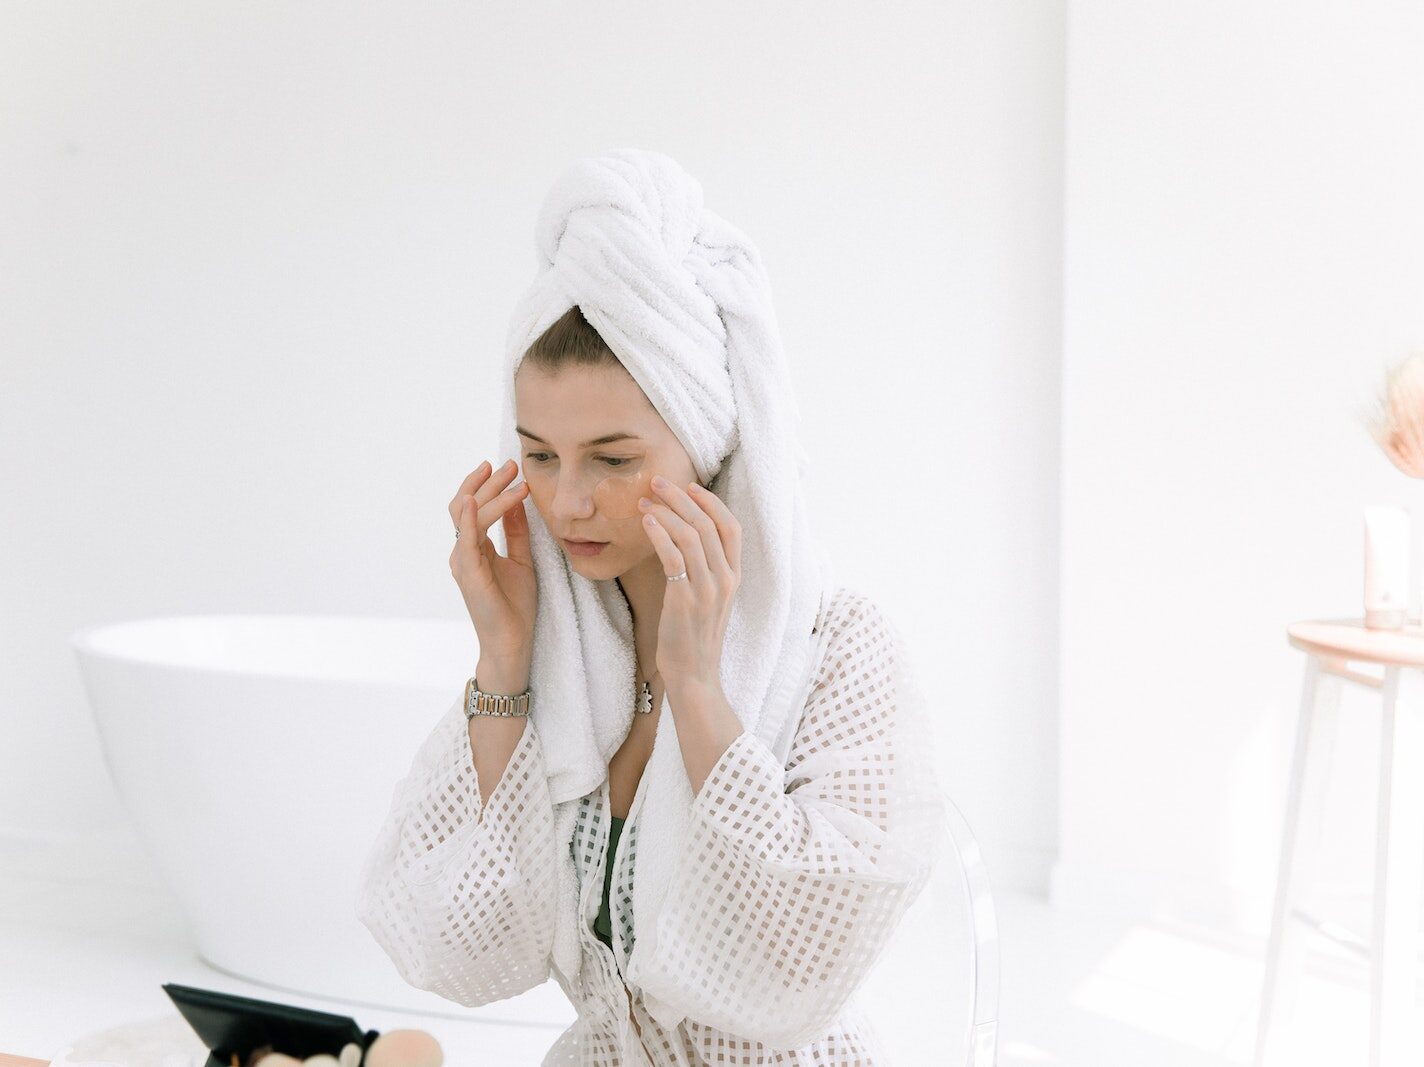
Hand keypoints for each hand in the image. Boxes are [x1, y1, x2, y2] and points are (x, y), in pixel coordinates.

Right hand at [448, 459, 535, 666]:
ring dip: (489, 493)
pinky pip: (465, 540)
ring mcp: (463, 562)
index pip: (472, 508)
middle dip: (488, 482)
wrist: (512, 643)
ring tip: (512, 476)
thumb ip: (516, 532)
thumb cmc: (515, 606)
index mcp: (474, 548)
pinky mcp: (468, 574)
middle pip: (465, 505)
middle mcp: (463, 552)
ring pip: (467, 516)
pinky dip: (469, 518)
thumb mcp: (522, 560)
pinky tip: (473, 501)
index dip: (486, 485)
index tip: (507, 467)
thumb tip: (518, 501)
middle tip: (511, 464)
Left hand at [638, 477, 741, 686]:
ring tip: (644, 502)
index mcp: (734, 577)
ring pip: (690, 535)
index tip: (690, 487)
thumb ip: (704, 571)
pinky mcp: (685, 599)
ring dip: (665, 512)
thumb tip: (682, 539)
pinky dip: (659, 534)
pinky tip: (646, 523)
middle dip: (681, 498)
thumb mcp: (709, 600)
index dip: (712, 502)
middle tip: (657, 482)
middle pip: (708, 524)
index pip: (732, 527)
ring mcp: (708, 589)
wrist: (695, 675)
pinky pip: (674, 557)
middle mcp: (726, 580)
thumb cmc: (694, 637)